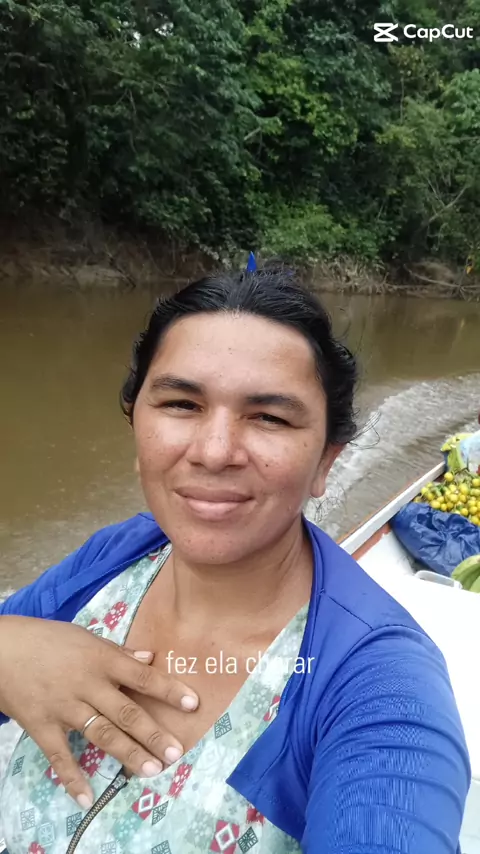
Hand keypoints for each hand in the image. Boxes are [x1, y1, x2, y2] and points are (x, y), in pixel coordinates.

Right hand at [0, 616, 198, 807]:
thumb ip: (118, 652)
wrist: (2, 649)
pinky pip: (59, 756)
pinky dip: (72, 778)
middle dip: (152, 733)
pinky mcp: (42, 725)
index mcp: (101, 659)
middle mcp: (87, 684)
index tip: (192, 704)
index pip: (142, 677)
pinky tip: (87, 797)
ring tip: (151, 770)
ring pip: (101, 734)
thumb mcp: (85, 637)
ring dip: (127, 753)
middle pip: (126, 712)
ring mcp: (65, 707)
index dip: (168, 690)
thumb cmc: (47, 639)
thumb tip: (150, 658)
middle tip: (175, 752)